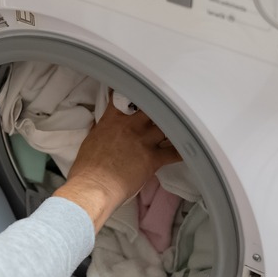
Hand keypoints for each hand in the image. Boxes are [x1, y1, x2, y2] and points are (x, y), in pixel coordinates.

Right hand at [53, 100, 180, 231]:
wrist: (94, 186)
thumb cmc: (87, 168)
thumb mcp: (90, 142)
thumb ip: (101, 130)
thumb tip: (103, 127)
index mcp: (112, 121)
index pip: (123, 98)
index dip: (131, 92)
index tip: (137, 90)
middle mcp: (130, 126)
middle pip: (151, 107)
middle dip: (158, 106)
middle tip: (166, 105)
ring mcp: (143, 141)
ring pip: (166, 126)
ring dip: (173, 125)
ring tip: (182, 123)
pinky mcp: (153, 158)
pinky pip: (174, 152)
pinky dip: (183, 150)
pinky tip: (191, 147)